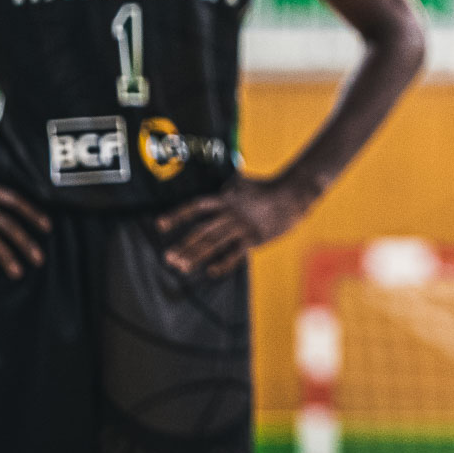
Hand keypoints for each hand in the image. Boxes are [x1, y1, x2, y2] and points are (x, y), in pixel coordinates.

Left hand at [155, 175, 309, 276]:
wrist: (293, 193)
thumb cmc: (269, 187)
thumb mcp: (244, 181)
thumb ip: (229, 185)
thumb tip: (221, 186)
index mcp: (226, 199)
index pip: (196, 207)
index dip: (178, 216)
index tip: (160, 226)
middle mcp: (230, 213)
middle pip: (202, 231)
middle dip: (184, 245)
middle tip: (169, 258)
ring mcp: (241, 226)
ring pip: (214, 244)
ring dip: (196, 256)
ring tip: (182, 267)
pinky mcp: (254, 238)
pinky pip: (235, 253)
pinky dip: (223, 263)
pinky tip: (211, 271)